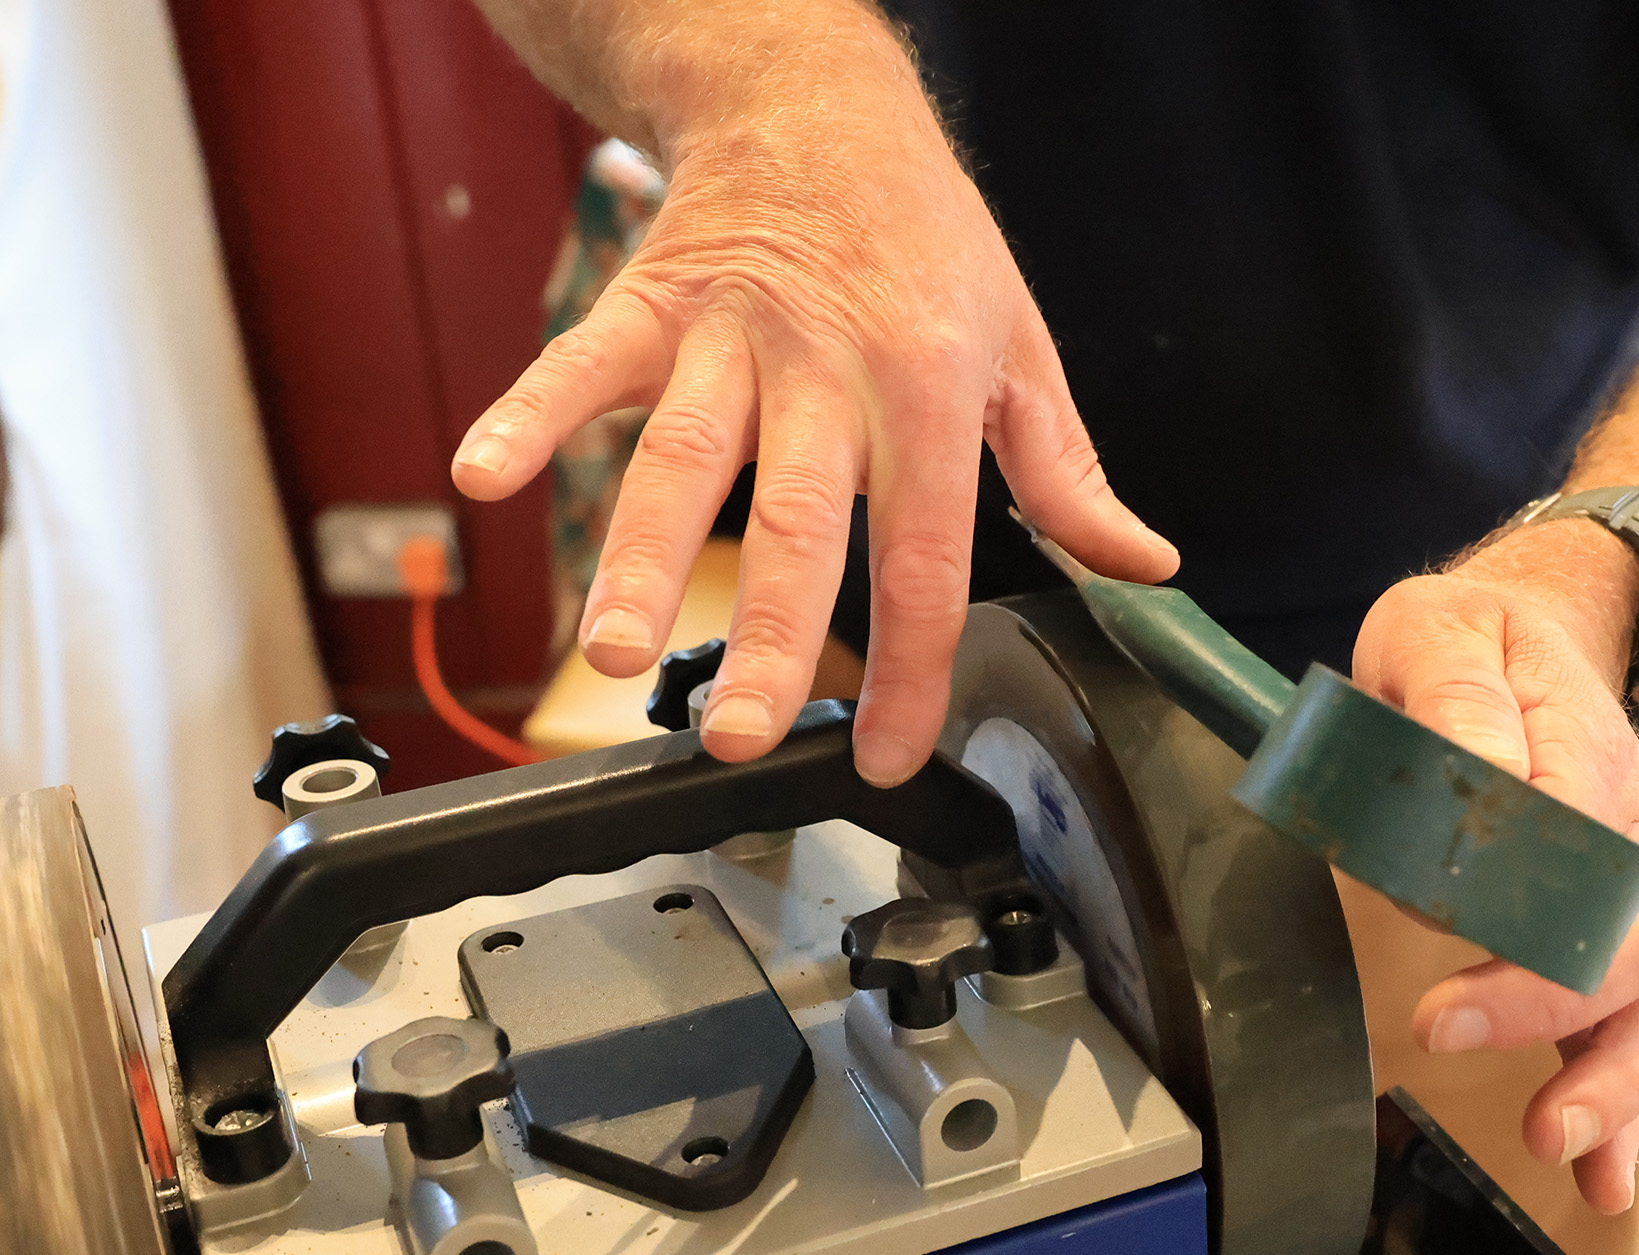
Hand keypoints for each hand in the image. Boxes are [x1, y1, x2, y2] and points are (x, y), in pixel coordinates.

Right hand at [451, 16, 1175, 780]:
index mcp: (928, 394)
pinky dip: (532, 415)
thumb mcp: (1021, 350)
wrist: (819, 105)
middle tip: (742, 733)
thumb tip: (1143, 563)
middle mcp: (829, 371)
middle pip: (798, 523)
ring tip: (615, 653)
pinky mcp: (651, 303)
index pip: (926, 559)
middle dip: (770, 637)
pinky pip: (583, 362)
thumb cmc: (924, 239)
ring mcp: (730, 336)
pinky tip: (486, 476)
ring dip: (644, 559)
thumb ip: (1069, 475)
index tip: (890, 756)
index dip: (912, 669)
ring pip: (685, 457)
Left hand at [1351, 521, 1638, 1213]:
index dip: (1518, 944)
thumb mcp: (1437, 630)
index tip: (1439, 1001)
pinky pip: (1635, 1025)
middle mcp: (1624, 842)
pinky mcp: (1601, 937)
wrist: (1533, 627)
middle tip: (1449, 1038)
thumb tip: (1479, 782)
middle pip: (1634, 947)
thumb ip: (1455, 695)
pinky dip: (1628, 1109)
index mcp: (1586, 761)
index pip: (1576, 867)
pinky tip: (1601, 1182)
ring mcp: (1624, 897)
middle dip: (1552, 1013)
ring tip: (1561, 1148)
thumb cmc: (1470, 638)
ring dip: (1619, 1081)